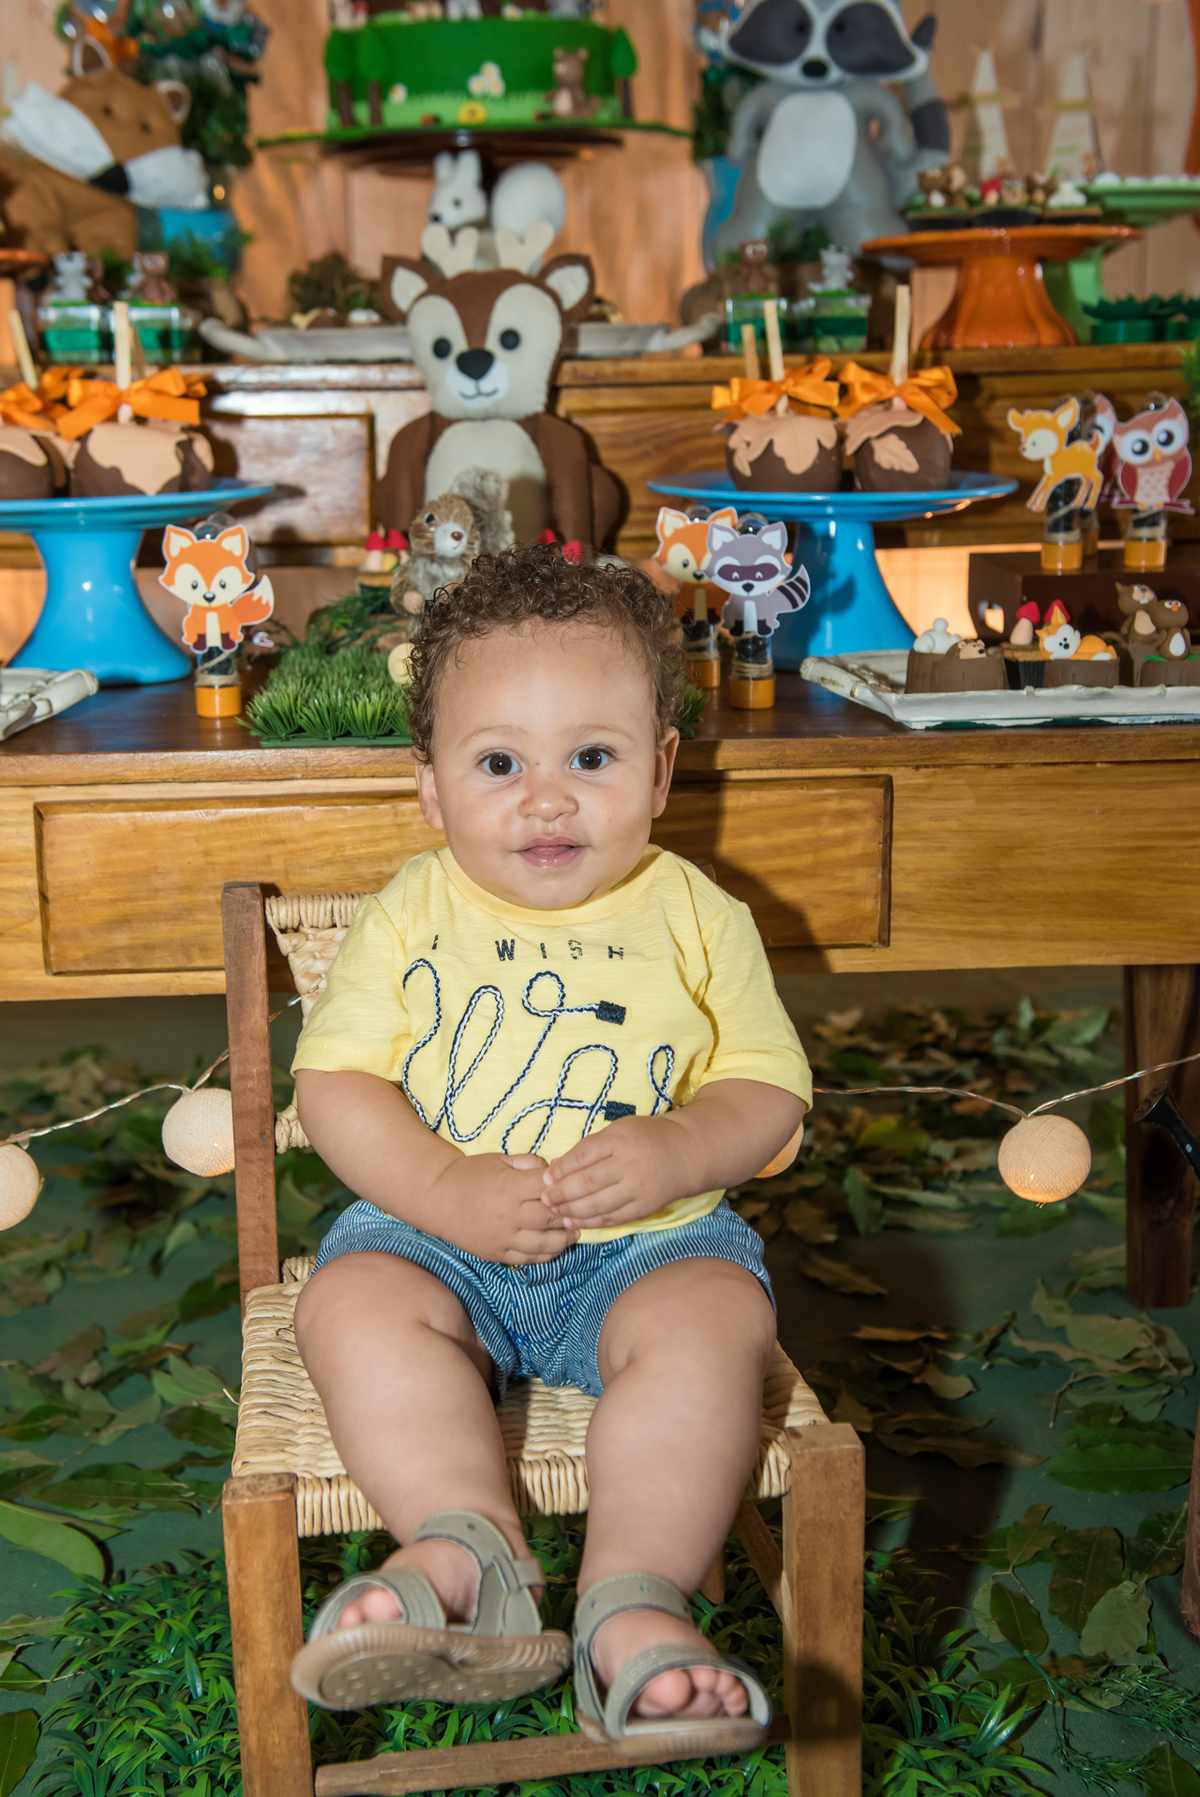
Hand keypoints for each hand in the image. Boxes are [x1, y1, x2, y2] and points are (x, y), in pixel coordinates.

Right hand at [427, 1152, 578, 1265]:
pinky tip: (556, 1247)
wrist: (437, 1197)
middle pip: (549, 1218)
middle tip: (582, 1212)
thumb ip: (528, 1163)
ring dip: (564, 1239)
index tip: (575, 1186)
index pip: (547, 1189)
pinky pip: (527, 1259)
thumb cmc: (470, 1174)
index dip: (565, 1188)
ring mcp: (502, 1237)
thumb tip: (555, 1170)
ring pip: (543, 1244)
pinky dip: (546, 1255)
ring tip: (574, 1233)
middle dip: (569, 1216)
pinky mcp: (496, 1253)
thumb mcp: (500, 1160)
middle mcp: (507, 1214)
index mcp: (509, 1187)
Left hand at [541, 1115, 693, 1231]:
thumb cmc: (646, 1137)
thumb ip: (589, 1147)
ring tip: (554, 1212)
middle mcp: (629, 1164)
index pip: (583, 1155)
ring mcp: (638, 1188)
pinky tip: (574, 1222)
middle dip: (562, 1193)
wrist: (686, 1153)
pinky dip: (591, 1223)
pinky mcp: (644, 1207)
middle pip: (588, 1182)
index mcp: (620, 1140)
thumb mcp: (618, 1130)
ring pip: (598, 1204)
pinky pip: (612, 1218)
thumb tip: (557, 1166)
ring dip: (572, 1211)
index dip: (561, 1169)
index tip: (545, 1177)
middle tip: (544, 1199)